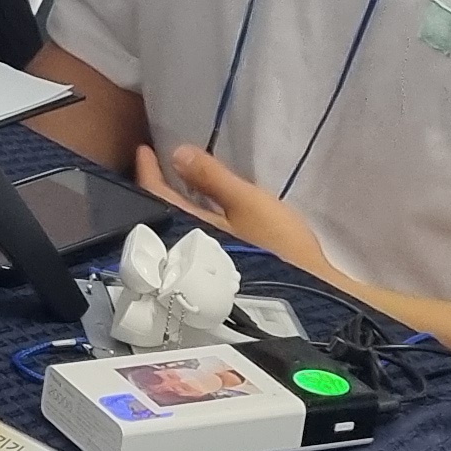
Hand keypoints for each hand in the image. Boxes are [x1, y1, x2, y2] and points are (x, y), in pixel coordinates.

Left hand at [135, 141, 328, 275]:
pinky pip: (190, 240)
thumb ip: (211, 179)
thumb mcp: (248, 205)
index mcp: (186, 229)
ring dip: (172, 207)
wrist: (308, 299)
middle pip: (159, 215)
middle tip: (156, 166)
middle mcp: (183, 249)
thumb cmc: (277, 248)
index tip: (143, 150)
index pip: (155, 195)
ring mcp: (198, 265)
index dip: (148, 171)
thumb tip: (176, 153)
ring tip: (175, 185)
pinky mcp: (215, 274)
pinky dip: (189, 222)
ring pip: (175, 229)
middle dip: (155, 192)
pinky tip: (199, 215)